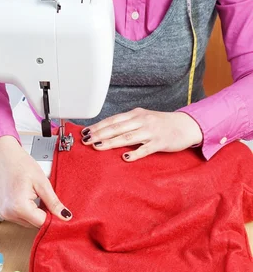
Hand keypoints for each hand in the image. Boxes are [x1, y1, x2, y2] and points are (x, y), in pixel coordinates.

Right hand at [0, 136, 71, 227]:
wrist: (5, 157)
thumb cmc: (20, 165)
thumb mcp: (42, 183)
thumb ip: (53, 203)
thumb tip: (65, 216)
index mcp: (19, 207)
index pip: (42, 223)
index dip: (54, 219)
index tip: (62, 214)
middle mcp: (10, 213)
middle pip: (35, 224)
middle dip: (46, 215)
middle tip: (49, 200)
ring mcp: (6, 214)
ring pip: (29, 223)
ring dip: (37, 214)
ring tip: (37, 197)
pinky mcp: (5, 213)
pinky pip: (23, 218)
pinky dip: (30, 212)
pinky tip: (31, 200)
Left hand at [81, 109, 202, 160]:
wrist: (185, 125)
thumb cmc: (161, 124)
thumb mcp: (143, 119)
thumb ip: (126, 124)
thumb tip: (106, 131)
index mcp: (136, 114)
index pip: (113, 120)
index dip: (98, 126)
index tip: (85, 132)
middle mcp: (142, 121)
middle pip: (117, 127)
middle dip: (100, 134)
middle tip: (86, 140)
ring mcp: (151, 132)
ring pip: (127, 137)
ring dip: (111, 142)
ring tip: (98, 146)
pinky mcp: (159, 143)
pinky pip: (145, 149)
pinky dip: (135, 153)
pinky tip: (125, 157)